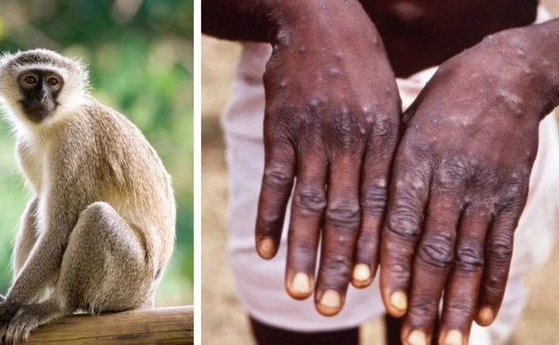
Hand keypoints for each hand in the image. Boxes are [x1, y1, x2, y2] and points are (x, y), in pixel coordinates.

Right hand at [254, 1, 400, 315]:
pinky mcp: (279, 129)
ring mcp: (312, 136)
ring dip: (302, 251)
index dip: (375, 248)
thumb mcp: (389, 103)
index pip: (381, 205)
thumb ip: (387, 152)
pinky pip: (273, 180)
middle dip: (340, 264)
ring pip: (308, 204)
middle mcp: (349, 142)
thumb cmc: (361, 67)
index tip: (371, 288)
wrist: (320, 20)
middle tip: (334, 308)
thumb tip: (388, 204)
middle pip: (345, 214)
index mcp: (383, 138)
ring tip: (299, 292)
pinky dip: (267, 217)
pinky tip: (263, 250)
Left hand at [379, 27, 557, 343]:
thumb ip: (387, 173)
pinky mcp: (511, 197)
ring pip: (469, 257)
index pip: (400, 222)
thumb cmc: (439, 104)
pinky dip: (492, 283)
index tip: (385, 302)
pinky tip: (483, 314)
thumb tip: (360, 222)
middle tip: (412, 340)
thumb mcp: (405, 127)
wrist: (504, 77)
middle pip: (434, 249)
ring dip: (457, 303)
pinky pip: (501, 246)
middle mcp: (450, 179)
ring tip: (447, 341)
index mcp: (414, 161)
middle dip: (423, 298)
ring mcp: (484, 190)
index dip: (393, 264)